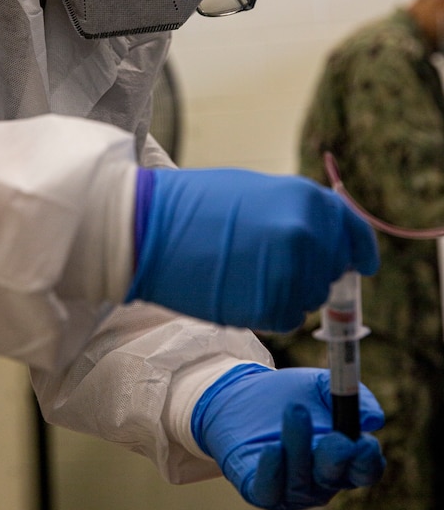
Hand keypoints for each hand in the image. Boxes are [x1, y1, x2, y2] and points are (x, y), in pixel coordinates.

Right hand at [128, 167, 377, 330]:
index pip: (354, 233)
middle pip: (333, 270)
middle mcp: (309, 234)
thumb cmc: (195, 205)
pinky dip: (269, 312)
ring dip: (288, 293)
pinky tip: (239, 291)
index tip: (361, 265)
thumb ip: (298, 213)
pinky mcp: (271, 306)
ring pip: (311, 298)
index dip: (358, 252)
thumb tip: (325, 239)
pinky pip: (288, 318)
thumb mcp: (257, 191)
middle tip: (271, 266)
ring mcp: (292, 272)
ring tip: (246, 273)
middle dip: (312, 271)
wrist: (148, 228)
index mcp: (308, 198)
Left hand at [191, 364, 384, 509]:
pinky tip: (272, 449)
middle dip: (336, 458)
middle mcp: (321, 480)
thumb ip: (348, 395)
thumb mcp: (319, 385)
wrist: (240, 393)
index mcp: (343, 458)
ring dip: (300, 447)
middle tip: (336, 438)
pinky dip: (272, 472)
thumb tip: (374, 419)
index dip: (368, 461)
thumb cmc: (288, 394)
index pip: (364, 470)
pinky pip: (268, 489)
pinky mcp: (259, 489)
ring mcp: (290, 489)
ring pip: (301, 480)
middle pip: (334, 477)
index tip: (364, 442)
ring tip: (296, 411)